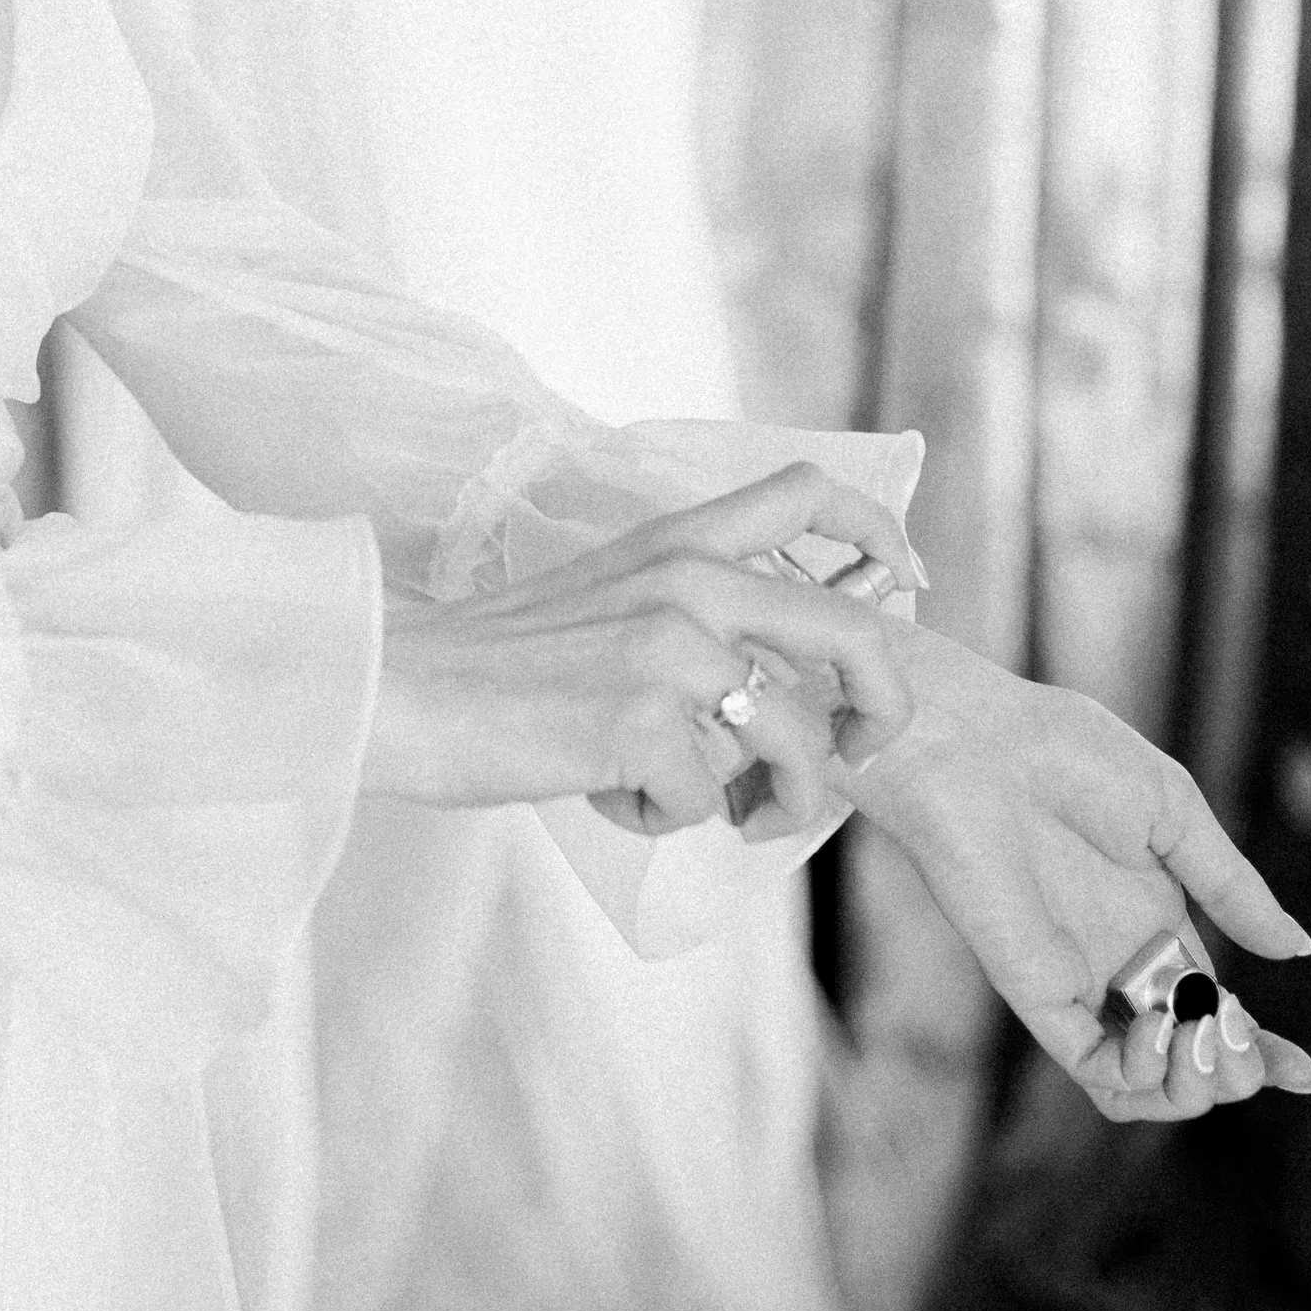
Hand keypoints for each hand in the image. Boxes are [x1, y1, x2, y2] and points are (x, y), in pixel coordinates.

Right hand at [364, 465, 918, 835]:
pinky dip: (662, 818)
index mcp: (679, 539)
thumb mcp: (608, 593)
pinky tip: (606, 792)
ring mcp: (669, 647)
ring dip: (769, 803)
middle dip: (885, 710)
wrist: (406, 688)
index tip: (905, 586)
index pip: (811, 492)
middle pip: (857, 633)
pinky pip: (706, 802)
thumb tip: (783, 680)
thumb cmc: (503, 660)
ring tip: (699, 805)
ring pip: (796, 747)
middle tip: (858, 756)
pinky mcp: (643, 720)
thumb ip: (692, 606)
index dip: (879, 538)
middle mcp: (689, 579)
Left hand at [844, 629, 1310, 1119]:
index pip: (1211, 1008)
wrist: (974, 735)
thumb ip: (1231, 886)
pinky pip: (1092, 1068)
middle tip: (1249, 1041)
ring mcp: (1075, 978)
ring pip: (1142, 1082)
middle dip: (1235, 1071)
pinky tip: (1164, 1034)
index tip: (1307, 1075)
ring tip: (1209, 1038)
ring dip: (1193, 1087)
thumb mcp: (1174, 811)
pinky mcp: (1033, 989)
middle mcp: (1114, 959)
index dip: (1260, 1050)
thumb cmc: (1062, 750)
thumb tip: (1298, 947)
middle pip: (1187, 1056)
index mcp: (1151, 916)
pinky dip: (1141, 1075)